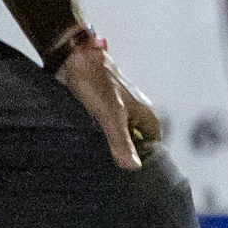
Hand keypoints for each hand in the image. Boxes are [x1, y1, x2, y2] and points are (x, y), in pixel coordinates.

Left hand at [51, 40, 160, 170]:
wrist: (73, 58)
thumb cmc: (96, 84)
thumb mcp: (110, 117)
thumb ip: (122, 142)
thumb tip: (134, 167)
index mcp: (143, 110)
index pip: (154, 137)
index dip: (148, 152)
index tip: (138, 169)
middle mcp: (132, 107)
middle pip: (136, 133)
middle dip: (127, 148)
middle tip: (115, 166)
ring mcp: (115, 103)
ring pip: (118, 127)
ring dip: (109, 139)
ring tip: (98, 155)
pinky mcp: (97, 100)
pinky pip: (101, 121)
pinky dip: (96, 130)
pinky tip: (84, 139)